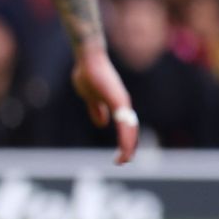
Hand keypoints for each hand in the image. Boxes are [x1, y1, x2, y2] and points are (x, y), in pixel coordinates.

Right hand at [72, 45, 139, 164]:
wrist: (88, 57)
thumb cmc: (89, 73)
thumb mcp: (90, 97)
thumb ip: (96, 110)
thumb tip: (103, 123)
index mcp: (117, 104)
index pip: (125, 126)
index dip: (125, 140)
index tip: (121, 155)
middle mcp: (123, 104)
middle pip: (130, 130)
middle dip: (128, 146)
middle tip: (123, 161)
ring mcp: (122, 101)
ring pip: (129, 128)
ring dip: (128, 145)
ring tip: (125, 159)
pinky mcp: (118, 100)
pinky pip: (124, 122)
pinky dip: (126, 136)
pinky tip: (126, 146)